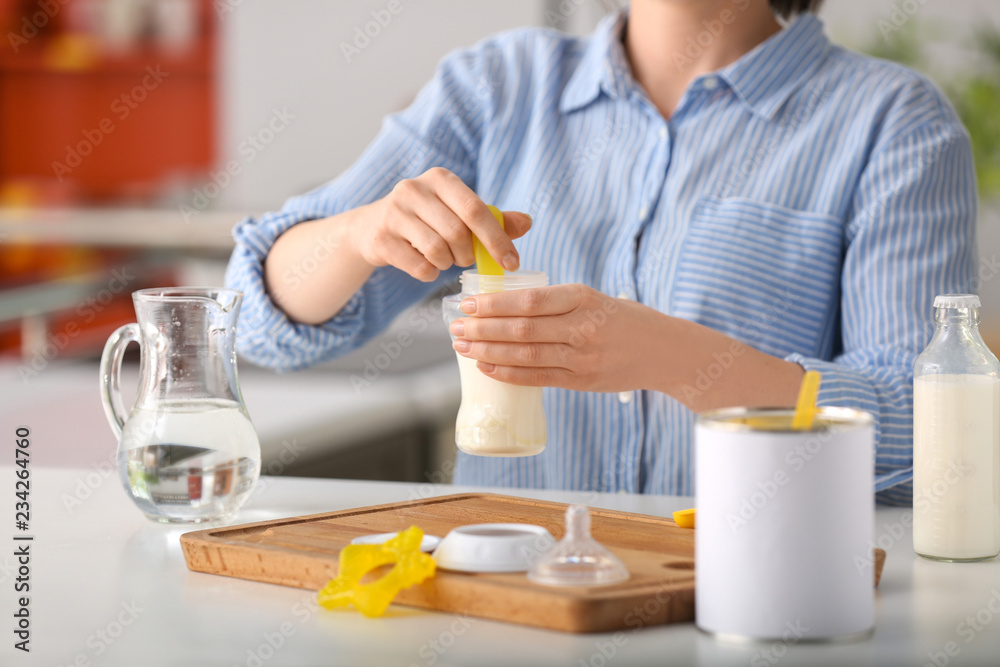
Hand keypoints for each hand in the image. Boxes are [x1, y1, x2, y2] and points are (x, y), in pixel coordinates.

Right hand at [349, 167, 531, 281]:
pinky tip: (425, 265)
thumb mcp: (458, 212)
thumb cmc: (426, 220)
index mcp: (440, 178)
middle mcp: (414, 189)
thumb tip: (527, 222)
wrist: (372, 227)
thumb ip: (492, 218)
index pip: (476, 210)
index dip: (497, 240)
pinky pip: (419, 267)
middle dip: (467, 254)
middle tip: (463, 258)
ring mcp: (394, 212)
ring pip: (437, 251)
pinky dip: (429, 273)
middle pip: (458, 233)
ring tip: (443, 258)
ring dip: (447, 263)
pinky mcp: (380, 238)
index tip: (512, 263)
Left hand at [449, 284, 664, 391]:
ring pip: (525, 354)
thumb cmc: (623, 319)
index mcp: (582, 298)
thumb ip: (555, 302)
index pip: (528, 301)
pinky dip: (509, 372)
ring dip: (488, 351)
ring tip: (463, 346)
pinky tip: (487, 366)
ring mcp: (582, 357)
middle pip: (521, 329)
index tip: (468, 303)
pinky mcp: (582, 381)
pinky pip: (537, 377)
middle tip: (455, 327)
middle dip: (482, 328)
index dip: (493, 304)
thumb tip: (504, 305)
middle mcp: (582, 327)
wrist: (664, 351)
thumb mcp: (593, 298)